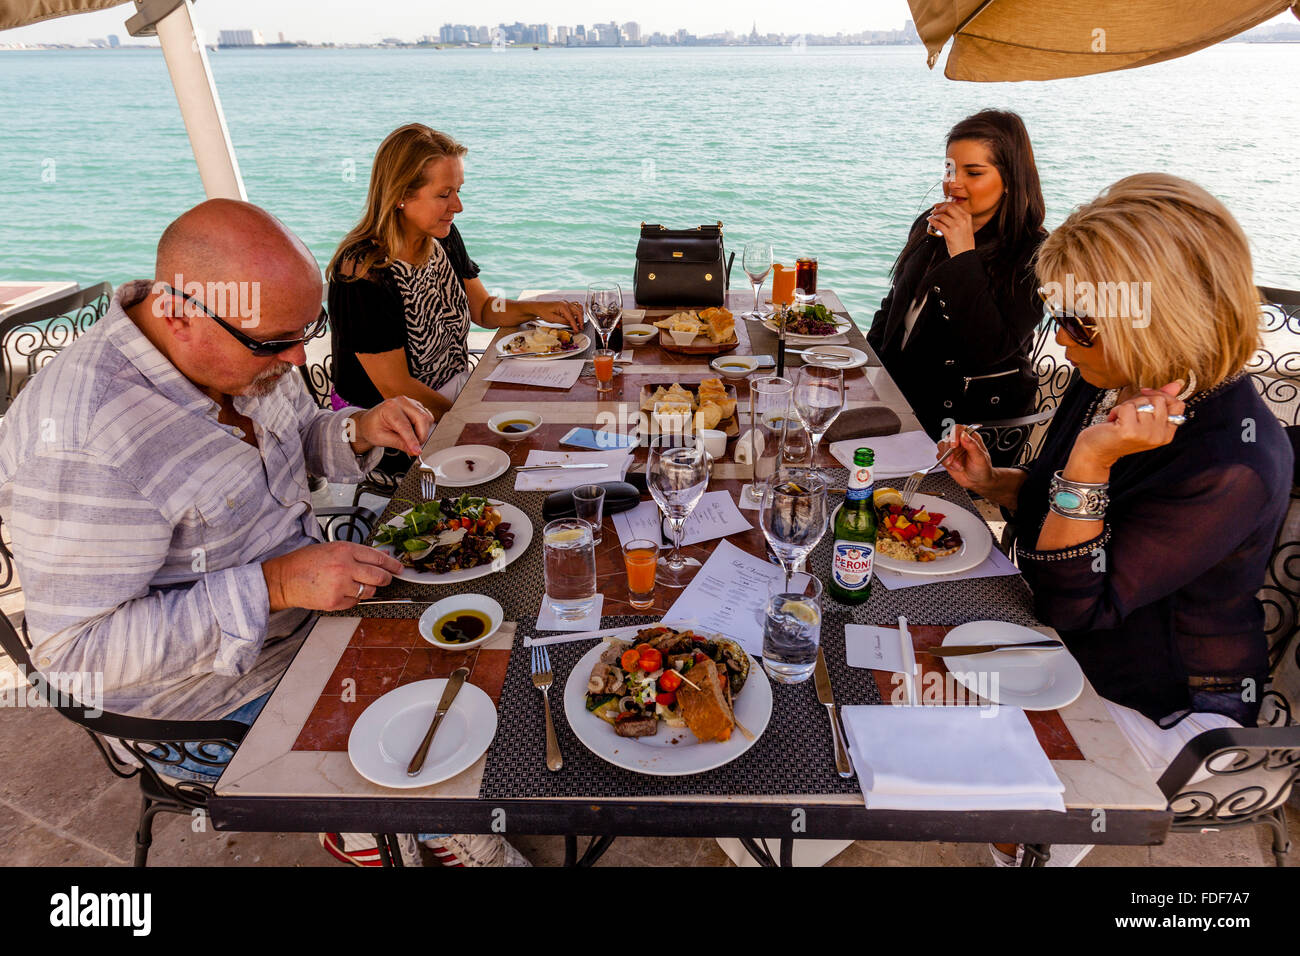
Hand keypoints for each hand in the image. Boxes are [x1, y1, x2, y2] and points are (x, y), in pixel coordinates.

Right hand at [262, 541, 403, 612]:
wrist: (284, 579)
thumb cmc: (305, 562)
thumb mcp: (332, 548)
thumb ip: (357, 553)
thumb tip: (381, 555)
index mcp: (345, 550)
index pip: (378, 557)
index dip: (392, 564)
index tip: (398, 568)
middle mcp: (345, 567)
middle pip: (379, 576)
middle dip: (386, 579)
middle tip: (386, 579)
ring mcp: (341, 585)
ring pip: (369, 592)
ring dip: (368, 590)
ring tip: (354, 585)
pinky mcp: (335, 601)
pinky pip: (355, 602)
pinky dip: (353, 599)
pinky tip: (341, 592)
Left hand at [350, 396, 434, 456]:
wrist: (370, 421)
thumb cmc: (372, 427)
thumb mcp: (381, 439)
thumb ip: (399, 444)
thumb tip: (413, 450)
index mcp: (389, 408)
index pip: (405, 426)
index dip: (412, 440)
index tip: (417, 451)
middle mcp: (402, 402)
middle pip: (422, 419)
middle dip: (421, 436)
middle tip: (414, 448)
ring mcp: (411, 402)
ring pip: (427, 418)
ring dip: (423, 432)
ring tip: (411, 439)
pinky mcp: (417, 406)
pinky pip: (428, 417)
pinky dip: (424, 427)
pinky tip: (414, 432)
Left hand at [528, 300, 583, 331]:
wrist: (538, 307)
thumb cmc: (543, 311)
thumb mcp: (553, 319)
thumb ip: (563, 321)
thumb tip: (571, 324)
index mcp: (563, 306)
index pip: (572, 317)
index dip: (575, 325)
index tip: (577, 330)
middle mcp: (566, 303)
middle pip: (578, 312)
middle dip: (580, 321)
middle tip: (580, 328)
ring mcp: (566, 303)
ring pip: (578, 309)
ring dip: (580, 316)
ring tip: (579, 324)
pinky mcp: (565, 305)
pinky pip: (574, 307)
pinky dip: (577, 313)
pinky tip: (576, 318)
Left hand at [928, 197, 975, 256]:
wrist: (965, 254)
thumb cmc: (964, 241)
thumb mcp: (966, 227)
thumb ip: (959, 218)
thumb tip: (946, 211)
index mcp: (967, 216)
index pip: (954, 205)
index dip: (944, 203)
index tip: (937, 205)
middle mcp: (962, 220)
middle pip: (948, 207)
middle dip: (938, 207)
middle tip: (933, 210)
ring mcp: (956, 226)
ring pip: (942, 216)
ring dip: (934, 215)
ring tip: (930, 217)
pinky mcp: (950, 234)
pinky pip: (938, 224)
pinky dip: (932, 221)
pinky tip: (930, 221)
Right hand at [937, 424, 993, 491]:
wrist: (977, 481)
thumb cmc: (982, 468)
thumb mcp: (980, 458)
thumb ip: (972, 446)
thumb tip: (964, 435)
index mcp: (970, 437)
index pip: (958, 429)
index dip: (954, 435)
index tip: (954, 445)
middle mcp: (960, 441)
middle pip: (947, 437)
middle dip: (949, 450)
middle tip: (953, 460)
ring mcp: (952, 449)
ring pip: (941, 445)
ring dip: (947, 457)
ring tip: (957, 465)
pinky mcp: (946, 457)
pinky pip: (939, 456)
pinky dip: (945, 462)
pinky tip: (954, 467)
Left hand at [1070, 381, 1185, 473]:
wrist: (1096, 452)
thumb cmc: (1118, 433)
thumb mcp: (1143, 417)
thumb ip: (1161, 401)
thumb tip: (1178, 383)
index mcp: (1167, 434)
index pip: (1178, 405)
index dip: (1161, 395)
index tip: (1145, 396)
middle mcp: (1160, 436)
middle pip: (1159, 400)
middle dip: (1140, 400)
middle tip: (1128, 413)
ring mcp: (1146, 435)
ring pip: (1143, 401)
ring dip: (1127, 406)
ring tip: (1120, 419)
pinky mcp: (1130, 431)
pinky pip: (1127, 406)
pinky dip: (1116, 410)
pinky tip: (1113, 422)